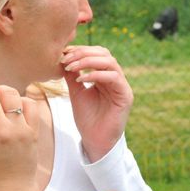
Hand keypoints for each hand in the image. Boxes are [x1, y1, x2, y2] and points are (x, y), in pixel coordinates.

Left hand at [60, 45, 133, 161]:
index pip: (96, 53)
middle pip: (104, 53)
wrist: (94, 140)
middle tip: (66, 59)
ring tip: (71, 67)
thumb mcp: (76, 92)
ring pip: (110, 62)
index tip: (63, 53)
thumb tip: (63, 59)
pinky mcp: (126, 95)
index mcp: (104, 75)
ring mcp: (122, 86)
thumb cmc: (87, 118)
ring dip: (88, 61)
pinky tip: (81, 79)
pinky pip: (114, 77)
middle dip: (83, 53)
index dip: (80, 50)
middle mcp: (115, 78)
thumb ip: (72, 76)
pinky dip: (96, 74)